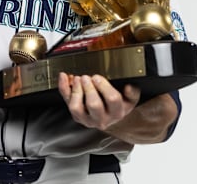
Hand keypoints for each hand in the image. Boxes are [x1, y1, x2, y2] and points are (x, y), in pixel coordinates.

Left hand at [58, 72, 177, 143]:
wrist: (111, 118)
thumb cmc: (119, 105)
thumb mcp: (130, 99)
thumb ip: (132, 92)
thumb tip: (129, 87)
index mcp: (118, 112)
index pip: (112, 100)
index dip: (104, 87)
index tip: (97, 77)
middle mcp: (102, 119)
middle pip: (94, 105)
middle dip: (89, 88)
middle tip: (87, 77)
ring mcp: (87, 119)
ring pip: (77, 108)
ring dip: (76, 91)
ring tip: (78, 79)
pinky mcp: (76, 116)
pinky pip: (67, 103)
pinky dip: (64, 88)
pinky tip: (64, 77)